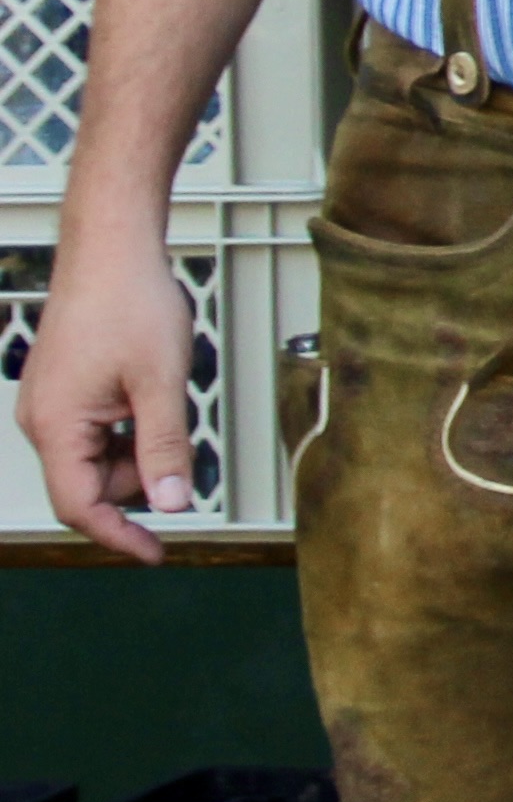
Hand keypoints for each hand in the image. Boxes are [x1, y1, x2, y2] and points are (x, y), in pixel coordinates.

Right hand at [15, 229, 200, 562]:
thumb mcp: (161, 381)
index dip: (119, 535)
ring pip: (99, 457)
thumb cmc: (130, 302)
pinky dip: (130, 427)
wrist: (112, 248)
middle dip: (140, 476)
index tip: (156, 553)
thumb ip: (165, 447)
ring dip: (138, 447)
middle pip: (93, 483)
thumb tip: (171, 503)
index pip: (80, 505)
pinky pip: (98, 430)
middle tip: (179, 441)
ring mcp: (52, 405)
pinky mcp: (65, 390)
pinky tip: (150, 393)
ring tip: (163, 398)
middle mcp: (43, 421)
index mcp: (57, 427)